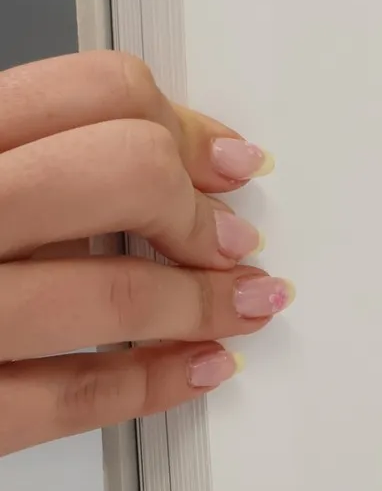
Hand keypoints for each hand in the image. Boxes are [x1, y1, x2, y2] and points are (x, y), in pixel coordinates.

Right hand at [0, 51, 293, 455]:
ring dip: (203, 305)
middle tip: (225, 237)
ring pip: (111, 295)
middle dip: (195, 211)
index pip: (93, 90)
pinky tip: (193, 369)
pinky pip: (64, 400)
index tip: (222, 161)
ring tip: (238, 304)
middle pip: (122, 173)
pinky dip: (152, 385)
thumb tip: (178, 147)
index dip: (183, 125)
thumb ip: (34, 151)